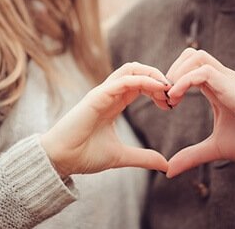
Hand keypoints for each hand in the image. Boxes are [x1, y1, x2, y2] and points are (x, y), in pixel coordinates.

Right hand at [40, 62, 170, 177]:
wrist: (60, 160)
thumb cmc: (84, 155)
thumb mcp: (122, 157)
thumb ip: (144, 157)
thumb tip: (166, 165)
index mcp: (114, 103)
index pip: (140, 84)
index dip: (158, 88)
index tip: (172, 104)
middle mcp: (109, 94)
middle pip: (137, 71)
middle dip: (159, 78)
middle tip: (174, 94)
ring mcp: (102, 93)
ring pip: (131, 69)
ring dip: (152, 75)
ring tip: (167, 88)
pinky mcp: (97, 96)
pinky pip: (123, 81)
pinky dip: (143, 81)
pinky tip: (157, 89)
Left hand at [165, 48, 234, 177]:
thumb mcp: (213, 148)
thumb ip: (191, 155)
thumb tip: (169, 170)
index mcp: (217, 87)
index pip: (190, 67)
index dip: (173, 80)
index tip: (165, 103)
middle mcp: (221, 78)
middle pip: (191, 54)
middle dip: (172, 71)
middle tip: (165, 96)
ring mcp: (227, 80)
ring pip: (197, 56)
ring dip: (177, 72)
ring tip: (170, 96)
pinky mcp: (232, 87)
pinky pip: (204, 71)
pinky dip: (185, 81)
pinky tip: (177, 99)